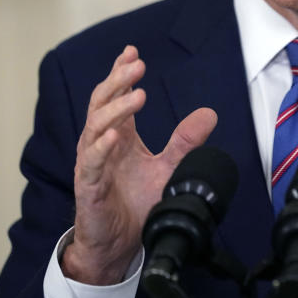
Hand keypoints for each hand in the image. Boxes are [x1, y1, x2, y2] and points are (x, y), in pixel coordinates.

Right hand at [62, 45, 217, 283]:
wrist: (119, 246)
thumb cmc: (136, 205)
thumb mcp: (168, 168)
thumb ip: (185, 142)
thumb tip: (209, 114)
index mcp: (118, 136)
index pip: (115, 96)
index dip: (120, 73)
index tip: (132, 51)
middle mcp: (101, 144)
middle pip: (102, 103)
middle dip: (118, 81)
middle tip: (136, 64)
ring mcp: (92, 164)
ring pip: (95, 127)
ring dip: (116, 108)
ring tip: (137, 94)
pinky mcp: (88, 187)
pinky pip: (91, 163)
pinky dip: (101, 147)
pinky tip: (115, 135)